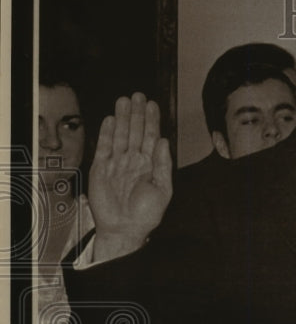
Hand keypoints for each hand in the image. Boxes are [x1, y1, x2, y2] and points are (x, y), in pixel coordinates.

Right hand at [90, 93, 172, 261]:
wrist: (125, 228)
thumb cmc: (146, 214)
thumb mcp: (163, 189)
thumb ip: (163, 164)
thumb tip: (165, 141)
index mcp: (150, 164)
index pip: (151, 137)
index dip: (152, 120)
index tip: (152, 104)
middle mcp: (133, 161)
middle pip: (135, 131)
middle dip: (136, 113)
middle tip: (137, 95)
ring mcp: (117, 163)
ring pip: (120, 135)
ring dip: (122, 118)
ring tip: (124, 100)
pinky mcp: (101, 168)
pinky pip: (104, 147)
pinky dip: (107, 133)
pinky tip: (111, 119)